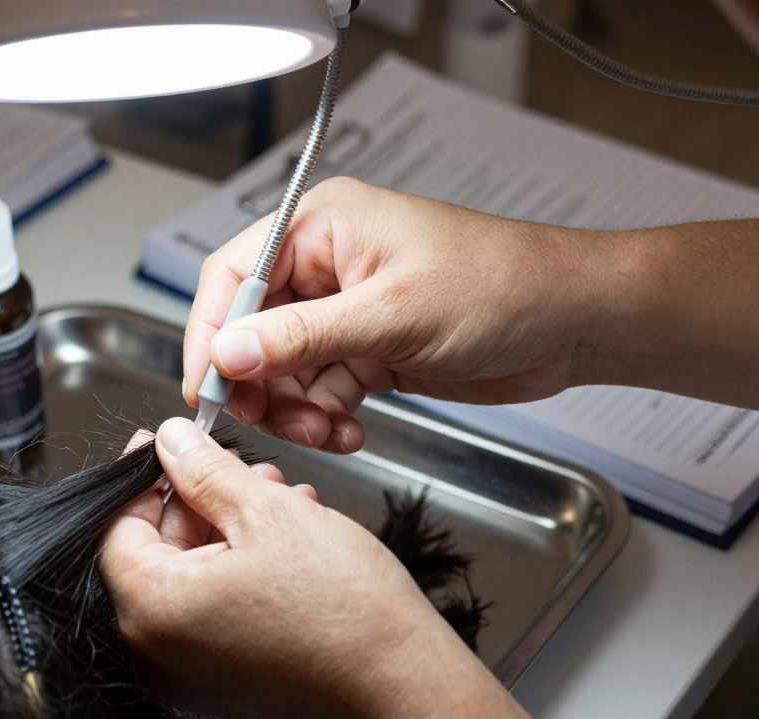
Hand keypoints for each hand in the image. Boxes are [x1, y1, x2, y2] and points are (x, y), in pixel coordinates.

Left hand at [99, 419, 526, 718]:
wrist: (402, 683)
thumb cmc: (343, 612)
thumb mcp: (267, 512)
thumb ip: (207, 470)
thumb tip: (171, 441)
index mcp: (154, 608)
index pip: (118, 525)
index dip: (144, 474)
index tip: (165, 443)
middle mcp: (160, 648)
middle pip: (154, 549)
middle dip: (197, 497)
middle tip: (230, 463)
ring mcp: (191, 668)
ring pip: (189, 573)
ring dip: (226, 525)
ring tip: (274, 494)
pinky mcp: (225, 675)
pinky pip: (212, 606)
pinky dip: (238, 565)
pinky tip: (283, 534)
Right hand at [184, 177, 617, 451]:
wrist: (573, 321)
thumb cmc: (501, 286)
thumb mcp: (390, 315)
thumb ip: (300, 337)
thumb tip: (226, 353)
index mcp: (321, 225)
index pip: (232, 275)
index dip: (209, 332)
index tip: (206, 386)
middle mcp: (326, 265)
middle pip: (251, 330)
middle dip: (257, 382)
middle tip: (269, 420)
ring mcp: (346, 309)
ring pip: (284, 368)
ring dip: (294, 408)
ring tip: (323, 431)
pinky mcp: (368, 348)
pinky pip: (320, 388)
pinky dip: (325, 416)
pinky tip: (349, 430)